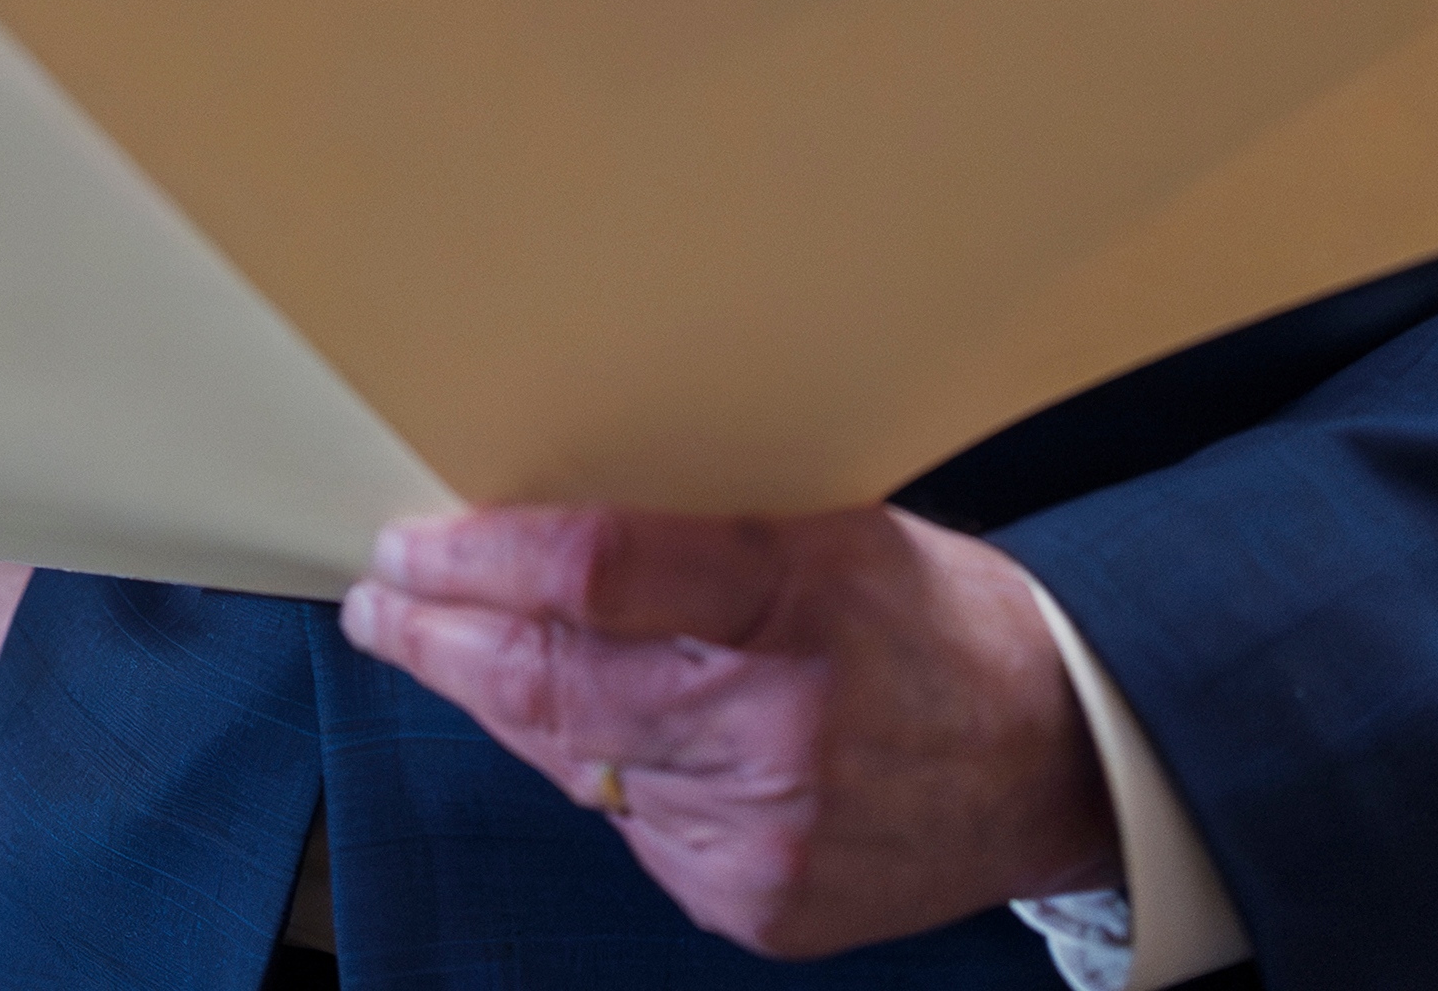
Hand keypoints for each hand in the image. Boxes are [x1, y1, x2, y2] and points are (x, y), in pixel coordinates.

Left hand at [341, 505, 1115, 956]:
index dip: (480, 562)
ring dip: (506, 707)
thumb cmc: (938, 621)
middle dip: (443, 641)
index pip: (596, 572)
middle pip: (555, 684)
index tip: (406, 548)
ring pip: (578, 763)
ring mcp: (762, 832)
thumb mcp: (833, 532)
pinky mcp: (756, 904)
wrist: (1055, 758)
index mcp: (799, 599)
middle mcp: (775, 726)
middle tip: (381, 603)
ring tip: (452, 651)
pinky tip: (604, 736)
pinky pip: (635, 830)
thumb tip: (534, 541)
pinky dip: (605, 778)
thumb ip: (694, 542)